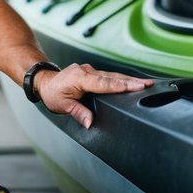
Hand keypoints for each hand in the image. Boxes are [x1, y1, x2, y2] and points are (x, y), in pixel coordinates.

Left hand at [37, 63, 152, 128]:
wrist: (44, 81)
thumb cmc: (52, 93)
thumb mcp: (63, 106)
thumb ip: (78, 113)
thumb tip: (90, 122)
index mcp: (81, 78)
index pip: (106, 83)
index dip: (122, 86)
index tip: (137, 87)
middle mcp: (87, 71)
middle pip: (113, 77)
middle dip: (131, 81)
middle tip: (148, 84)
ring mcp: (90, 70)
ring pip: (112, 75)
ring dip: (128, 79)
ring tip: (145, 83)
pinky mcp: (91, 72)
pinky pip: (108, 75)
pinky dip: (120, 79)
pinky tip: (131, 82)